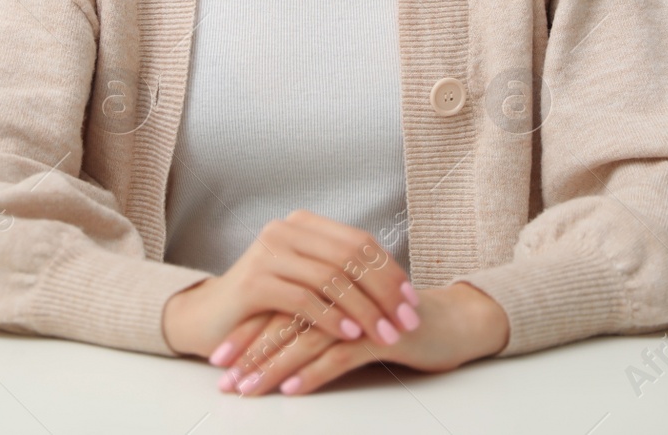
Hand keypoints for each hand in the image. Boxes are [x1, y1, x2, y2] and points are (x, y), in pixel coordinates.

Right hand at [161, 209, 419, 359]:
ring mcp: (267, 253)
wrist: (209, 319)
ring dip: (363, 310)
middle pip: (350, 257)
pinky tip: (350, 335)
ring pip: (330, 279)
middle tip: (405, 321)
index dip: (389, 270)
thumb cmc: (265, 303)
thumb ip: (339, 273)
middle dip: (383, 292)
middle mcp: (284, 230)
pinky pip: (304, 300)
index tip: (410, 300)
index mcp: (302, 224)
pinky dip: (331, 318)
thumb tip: (395, 287)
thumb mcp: (305, 280)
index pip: (359, 241)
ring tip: (384, 334)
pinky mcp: (254, 283)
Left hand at [214, 282, 509, 395]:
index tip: (218, 357)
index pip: (277, 302)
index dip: (246, 329)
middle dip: (250, 350)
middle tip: (223, 377)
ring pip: (307, 337)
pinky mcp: (383, 332)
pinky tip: (293, 388)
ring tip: (249, 387)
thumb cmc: (395, 321)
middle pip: (285, 318)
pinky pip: (342, 353)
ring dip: (274, 365)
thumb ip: (316, 316)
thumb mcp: (349, 316)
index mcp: (328, 279)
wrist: (450, 323)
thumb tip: (270, 335)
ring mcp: (362, 309)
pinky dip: (314, 372)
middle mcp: (341, 288)